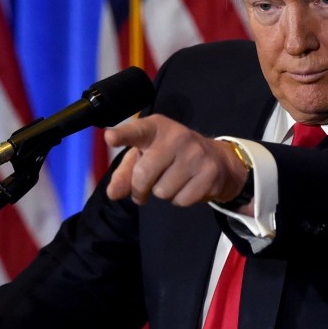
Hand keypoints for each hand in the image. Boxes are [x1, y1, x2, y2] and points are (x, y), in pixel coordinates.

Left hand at [104, 114, 247, 206]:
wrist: (217, 159)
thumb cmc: (172, 156)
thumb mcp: (146, 156)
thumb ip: (126, 173)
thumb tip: (113, 193)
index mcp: (156, 128)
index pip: (137, 131)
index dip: (122, 135)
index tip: (110, 138)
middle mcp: (177, 136)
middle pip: (143, 174)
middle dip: (139, 189)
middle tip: (144, 189)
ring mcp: (196, 154)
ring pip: (162, 191)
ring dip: (163, 193)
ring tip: (173, 181)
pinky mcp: (210, 173)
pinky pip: (181, 200)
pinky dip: (180, 199)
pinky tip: (188, 186)